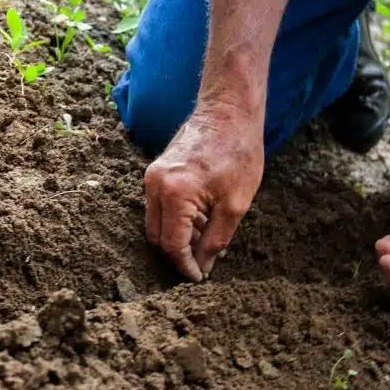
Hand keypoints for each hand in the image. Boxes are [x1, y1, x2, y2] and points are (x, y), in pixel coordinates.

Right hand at [144, 102, 263, 280]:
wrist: (229, 112)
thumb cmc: (238, 153)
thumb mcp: (235, 205)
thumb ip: (215, 240)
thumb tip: (203, 266)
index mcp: (174, 194)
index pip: (172, 244)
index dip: (185, 266)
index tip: (199, 278)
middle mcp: (155, 185)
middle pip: (157, 237)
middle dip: (178, 254)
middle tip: (203, 263)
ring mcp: (152, 177)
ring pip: (156, 223)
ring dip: (177, 237)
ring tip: (207, 238)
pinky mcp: (156, 171)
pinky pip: (159, 206)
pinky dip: (176, 220)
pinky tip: (201, 219)